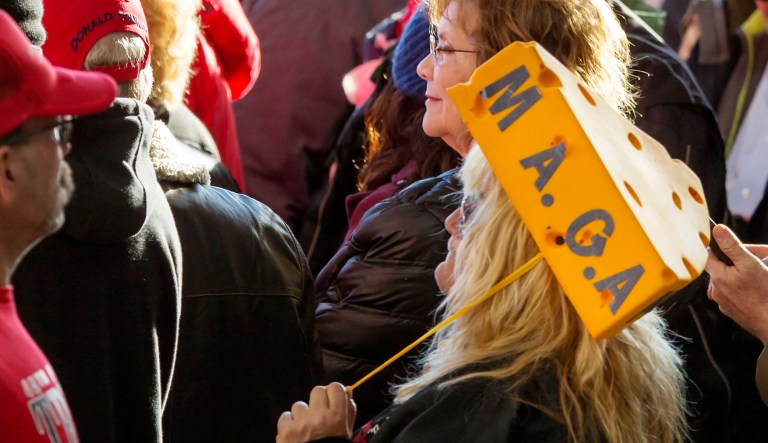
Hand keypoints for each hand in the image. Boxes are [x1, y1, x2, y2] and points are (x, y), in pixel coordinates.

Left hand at [276, 383, 355, 442]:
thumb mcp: (346, 432)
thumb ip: (348, 411)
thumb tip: (347, 390)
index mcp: (337, 417)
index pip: (335, 388)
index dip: (333, 393)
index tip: (331, 400)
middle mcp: (319, 416)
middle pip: (317, 391)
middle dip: (317, 401)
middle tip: (318, 413)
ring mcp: (301, 423)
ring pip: (299, 405)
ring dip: (302, 415)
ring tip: (305, 429)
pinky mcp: (286, 430)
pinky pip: (285, 416)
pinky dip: (289, 424)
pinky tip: (294, 434)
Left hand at [705, 224, 767, 343]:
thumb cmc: (764, 294)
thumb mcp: (750, 264)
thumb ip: (732, 246)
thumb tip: (717, 229)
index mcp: (716, 276)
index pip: (708, 255)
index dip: (720, 249)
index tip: (732, 248)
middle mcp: (714, 290)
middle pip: (718, 269)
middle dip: (732, 264)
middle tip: (750, 266)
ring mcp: (722, 303)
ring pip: (725, 282)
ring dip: (736, 278)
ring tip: (754, 280)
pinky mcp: (730, 311)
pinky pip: (731, 295)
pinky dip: (740, 291)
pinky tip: (753, 292)